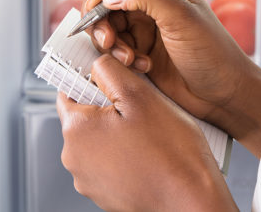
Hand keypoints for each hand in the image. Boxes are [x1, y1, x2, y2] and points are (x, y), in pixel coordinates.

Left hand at [56, 53, 235, 211]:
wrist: (190, 201)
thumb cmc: (171, 152)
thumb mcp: (140, 95)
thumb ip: (110, 71)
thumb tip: (96, 62)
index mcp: (76, 129)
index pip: (69, 89)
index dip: (92, 77)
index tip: (114, 75)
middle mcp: (74, 158)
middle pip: (86, 114)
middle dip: (110, 105)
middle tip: (142, 103)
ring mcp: (88, 180)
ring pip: (100, 138)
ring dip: (119, 129)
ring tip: (150, 131)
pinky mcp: (105, 194)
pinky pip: (110, 161)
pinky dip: (126, 152)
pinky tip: (150, 152)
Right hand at [82, 0, 254, 132]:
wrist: (222, 94)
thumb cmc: (213, 52)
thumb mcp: (182, 17)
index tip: (102, 6)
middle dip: (100, 18)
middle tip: (108, 40)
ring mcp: (141, 24)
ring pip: (103, 23)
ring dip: (109, 42)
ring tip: (130, 59)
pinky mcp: (137, 48)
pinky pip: (110, 47)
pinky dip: (118, 57)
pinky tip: (141, 67)